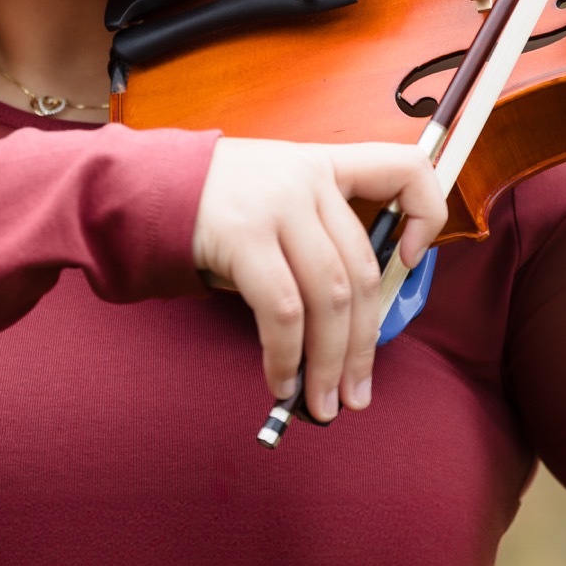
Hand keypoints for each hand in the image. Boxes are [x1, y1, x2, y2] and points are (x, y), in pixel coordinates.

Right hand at [191, 138, 447, 423]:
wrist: (139, 187)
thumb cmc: (209, 205)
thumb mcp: (272, 196)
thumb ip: (313, 236)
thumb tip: (348, 326)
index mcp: (322, 164)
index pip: (403, 168)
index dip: (426, 214)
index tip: (409, 260)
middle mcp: (306, 179)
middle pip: (361, 269)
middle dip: (362, 344)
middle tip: (358, 391)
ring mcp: (276, 205)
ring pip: (330, 298)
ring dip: (330, 363)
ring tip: (325, 402)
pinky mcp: (243, 236)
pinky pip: (283, 312)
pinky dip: (287, 357)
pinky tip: (283, 381)